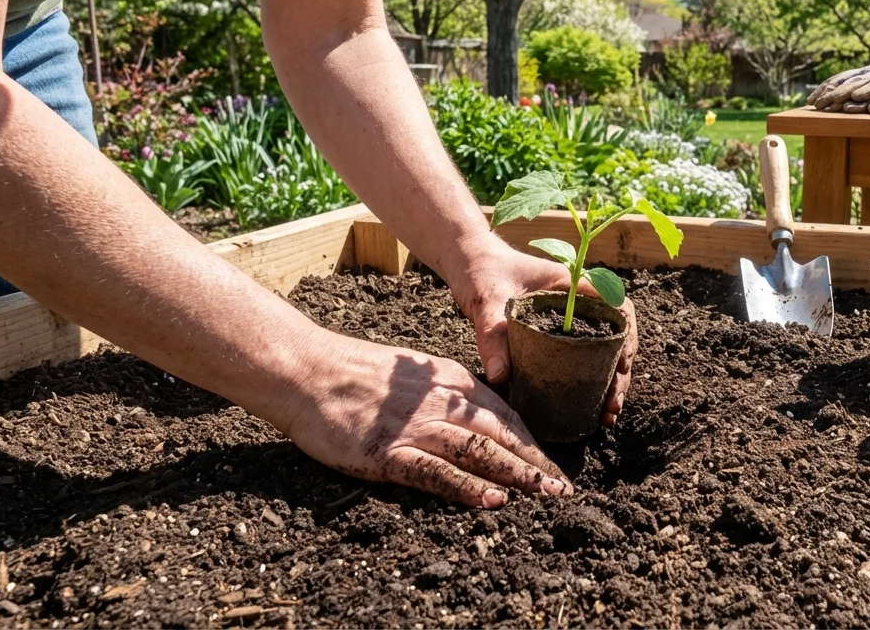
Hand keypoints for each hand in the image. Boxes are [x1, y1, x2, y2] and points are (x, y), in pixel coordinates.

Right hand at [275, 334, 571, 507]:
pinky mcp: (388, 452)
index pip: (505, 413)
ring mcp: (415, 428)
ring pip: (480, 451)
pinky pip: (437, 472)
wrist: (306, 370)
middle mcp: (441, 402)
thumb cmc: (354, 373)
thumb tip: (478, 417)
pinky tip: (493, 499)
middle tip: (563, 487)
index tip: (552, 463)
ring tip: (545, 493)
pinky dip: (468, 486)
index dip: (532, 441)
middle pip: (502, 433)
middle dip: (536, 462)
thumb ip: (447, 394)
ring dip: (517, 474)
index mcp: (450, 381)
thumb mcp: (414, 374)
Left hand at [452, 233, 637, 425]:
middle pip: (616, 336)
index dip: (627, 337)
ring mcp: (568, 319)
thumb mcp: (488, 301)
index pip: (618, 307)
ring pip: (602, 349)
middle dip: (620, 371)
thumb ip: (493, 335)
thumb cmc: (483, 271)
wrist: (468, 262)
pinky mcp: (554, 334)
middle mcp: (578, 302)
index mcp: (574, 285)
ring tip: (606, 414)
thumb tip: (501, 377)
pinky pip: (580, 356)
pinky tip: (588, 406)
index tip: (622, 366)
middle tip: (612, 405)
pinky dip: (588, 380)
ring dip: (609, 380)